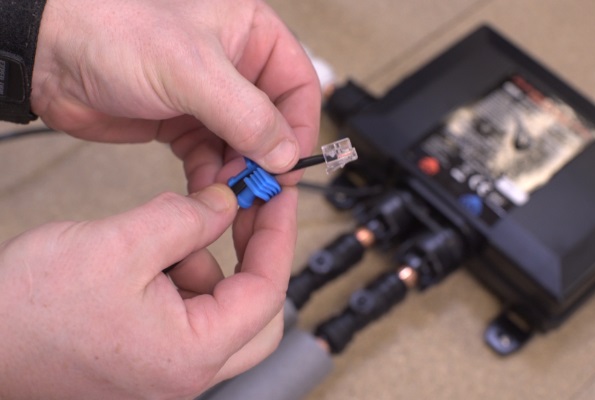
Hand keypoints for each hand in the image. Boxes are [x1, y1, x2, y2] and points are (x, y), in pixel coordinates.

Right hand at [0, 184, 297, 398]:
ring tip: (158, 239)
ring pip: (219, 311)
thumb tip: (226, 204)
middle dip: (249, 258)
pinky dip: (179, 279)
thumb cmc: (28, 309)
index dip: (277, 236)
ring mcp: (165, 372)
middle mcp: (186, 374)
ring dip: (204, 265)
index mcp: (191, 354)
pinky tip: (143, 259)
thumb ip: (186, 219)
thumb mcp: (120, 244)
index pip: (266, 293)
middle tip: (238, 214)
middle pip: (256, 315)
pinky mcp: (145, 360)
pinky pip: (185, 315)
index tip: (278, 197)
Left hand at [32, 0, 320, 189]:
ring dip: (239, 173)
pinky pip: (212, 158)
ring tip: (231, 194)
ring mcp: (208, 98)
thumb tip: (285, 153)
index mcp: (249, 35)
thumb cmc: (111, 33)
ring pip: (243, 146)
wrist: (49, 57)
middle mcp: (234, 67)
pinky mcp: (183, 124)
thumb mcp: (192, 70)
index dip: (300, 127)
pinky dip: (212, 178)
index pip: (297, 85)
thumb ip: (247, 115)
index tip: (292, 164)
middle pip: (272, 122)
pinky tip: (207, 191)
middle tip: (262, 189)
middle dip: (267, 158)